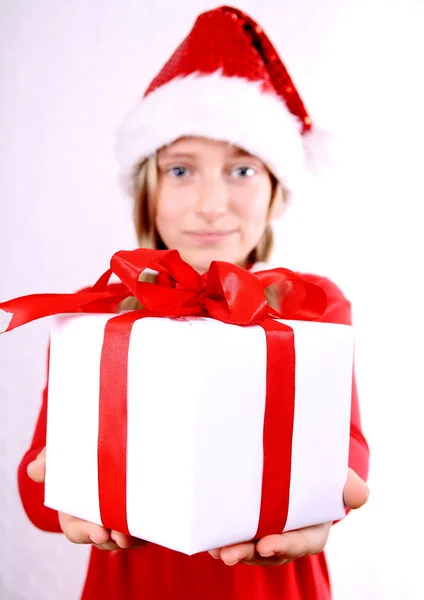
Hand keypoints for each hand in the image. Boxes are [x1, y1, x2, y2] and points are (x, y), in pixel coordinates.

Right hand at [27, 447, 146, 550]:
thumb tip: (35, 470)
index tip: (100, 533)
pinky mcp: (135, 513)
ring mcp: (116, 518)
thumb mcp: (60, 454)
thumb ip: (50, 461)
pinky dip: (147, 530)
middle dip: (113, 540)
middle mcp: (95, 519)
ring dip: (131, 537)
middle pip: (104, 539)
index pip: (77, 530)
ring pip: (124, 537)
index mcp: (73, 511)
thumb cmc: (77, 453)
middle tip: (123, 535)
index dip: (87, 533)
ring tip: (139, 532)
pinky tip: (153, 526)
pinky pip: (142, 530)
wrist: (104, 444)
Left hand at [208, 468, 368, 566]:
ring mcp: (268, 533)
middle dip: (249, 554)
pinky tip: (209, 540)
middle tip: (230, 554)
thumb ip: (349, 486)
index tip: (266, 544)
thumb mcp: (339, 477)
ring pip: (250, 549)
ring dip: (233, 550)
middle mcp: (289, 537)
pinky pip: (237, 537)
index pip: (301, 543)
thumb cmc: (322, 474)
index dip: (285, 545)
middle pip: (270, 551)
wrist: (304, 466)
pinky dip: (223, 540)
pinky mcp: (250, 527)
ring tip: (215, 548)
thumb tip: (360, 496)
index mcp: (313, 529)